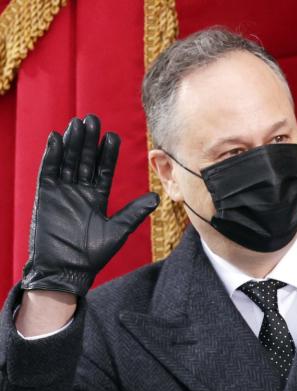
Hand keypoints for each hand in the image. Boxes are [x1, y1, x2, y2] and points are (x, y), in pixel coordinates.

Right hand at [21, 114, 158, 297]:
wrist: (67, 269)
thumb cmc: (93, 255)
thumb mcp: (118, 231)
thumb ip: (134, 212)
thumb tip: (156, 197)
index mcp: (97, 198)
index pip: (104, 170)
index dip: (107, 153)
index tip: (113, 136)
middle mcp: (80, 192)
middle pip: (85, 161)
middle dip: (89, 141)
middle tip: (93, 120)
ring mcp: (62, 192)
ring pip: (68, 161)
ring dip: (72, 143)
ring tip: (78, 123)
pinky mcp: (44, 196)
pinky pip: (48, 171)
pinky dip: (51, 156)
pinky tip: (56, 139)